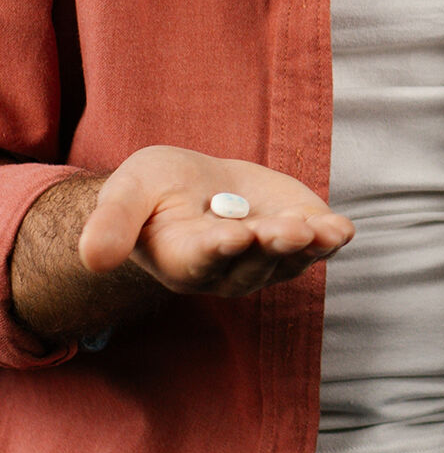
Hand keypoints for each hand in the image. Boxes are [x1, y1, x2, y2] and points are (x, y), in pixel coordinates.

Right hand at [78, 146, 353, 297]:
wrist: (195, 185)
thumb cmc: (154, 190)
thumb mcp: (128, 193)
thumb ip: (111, 224)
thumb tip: (92, 258)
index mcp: (185, 257)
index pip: (204, 259)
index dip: (219, 248)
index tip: (232, 236)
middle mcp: (230, 267)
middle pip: (253, 261)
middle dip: (270, 245)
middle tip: (284, 230)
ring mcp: (269, 255)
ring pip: (291, 257)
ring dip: (307, 245)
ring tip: (319, 229)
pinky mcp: (299, 234)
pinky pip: (319, 244)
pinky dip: (331, 237)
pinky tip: (342, 229)